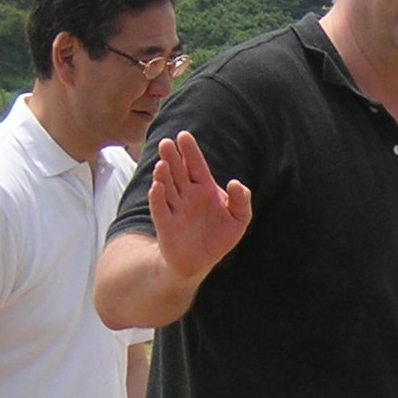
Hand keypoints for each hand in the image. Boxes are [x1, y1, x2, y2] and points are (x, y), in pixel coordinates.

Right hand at [148, 131, 251, 280]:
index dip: (189, 151)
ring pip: (167, 187)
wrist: (201, 261)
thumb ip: (241, 200)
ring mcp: (174, 208)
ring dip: (163, 176)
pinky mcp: (165, 224)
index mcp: (203, 188)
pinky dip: (157, 198)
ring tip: (162, 164)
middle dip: (172, 157)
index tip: (184, 135)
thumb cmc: (219, 236)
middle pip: (177, 172)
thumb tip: (235, 183)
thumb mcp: (239, 218)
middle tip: (166, 142)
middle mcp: (186, 194)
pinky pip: (160, 209)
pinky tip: (156, 186)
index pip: (195, 165)